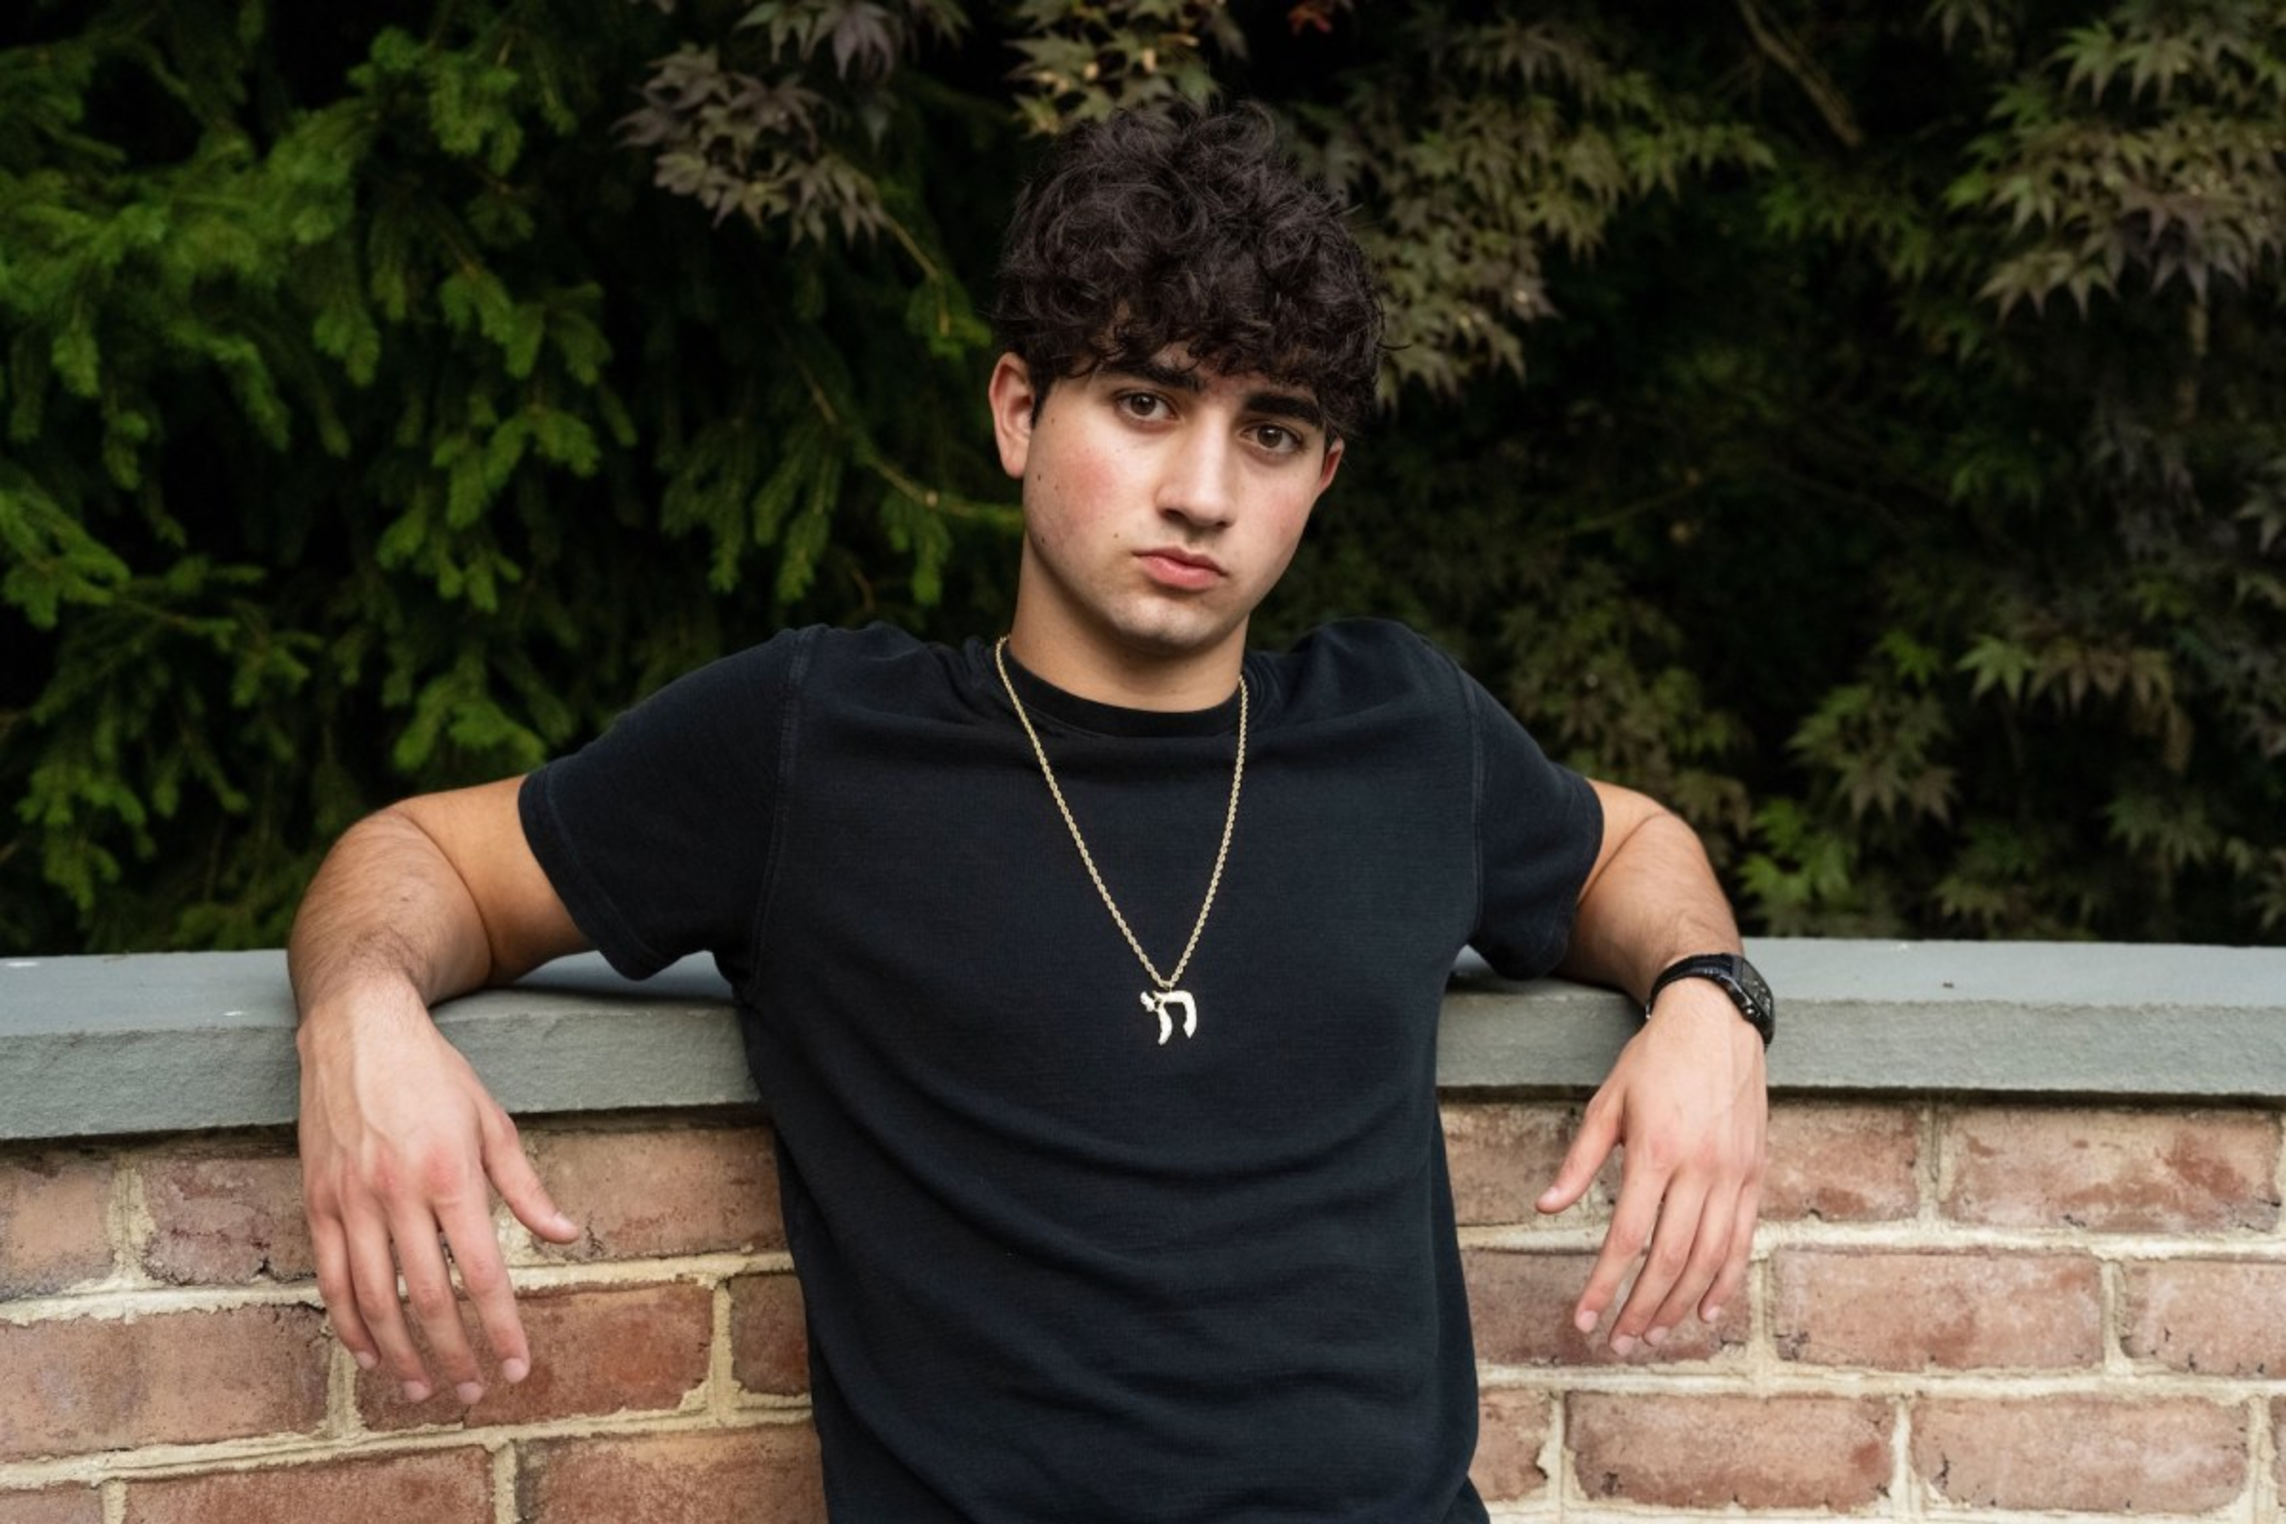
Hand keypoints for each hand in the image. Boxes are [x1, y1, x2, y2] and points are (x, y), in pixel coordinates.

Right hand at [296, 983, 581, 1402]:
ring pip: (372, 1299)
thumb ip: (526, 1188)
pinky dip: (348, 1322)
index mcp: (451, 1176)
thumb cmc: (434, 1075)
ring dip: (399, 1352)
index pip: (483, 1272)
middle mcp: (397, 1195)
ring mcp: (350, 1201)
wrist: (356, 1031)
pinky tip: (369, 1353)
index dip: (500, 1326)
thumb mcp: (493, 1121)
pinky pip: (330, 1278)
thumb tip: (566, 1237)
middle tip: (470, 1393)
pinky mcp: (316, 1202)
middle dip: (452, 1353)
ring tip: (422, 1388)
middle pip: (426, 1298)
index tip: (515, 1366)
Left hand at [1535, 982, 1766, 1353]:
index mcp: (1656, 1152)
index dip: (1605, 1284)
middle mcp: (1700, 1170)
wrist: (1716, 1022)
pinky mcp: (1756, 1175)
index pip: (1628, 1237)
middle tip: (1617, 1342)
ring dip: (1679, 1305)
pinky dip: (1726, 1282)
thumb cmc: (1654, 1062)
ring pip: (1709, 1259)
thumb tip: (1545, 1208)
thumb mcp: (1607, 1103)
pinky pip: (1743, 1240)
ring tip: (1652, 1335)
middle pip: (1670, 1259)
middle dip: (1640, 1308)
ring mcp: (1734, 1175)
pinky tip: (1705, 1313)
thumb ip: (1579, 1161)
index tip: (1585, 1317)